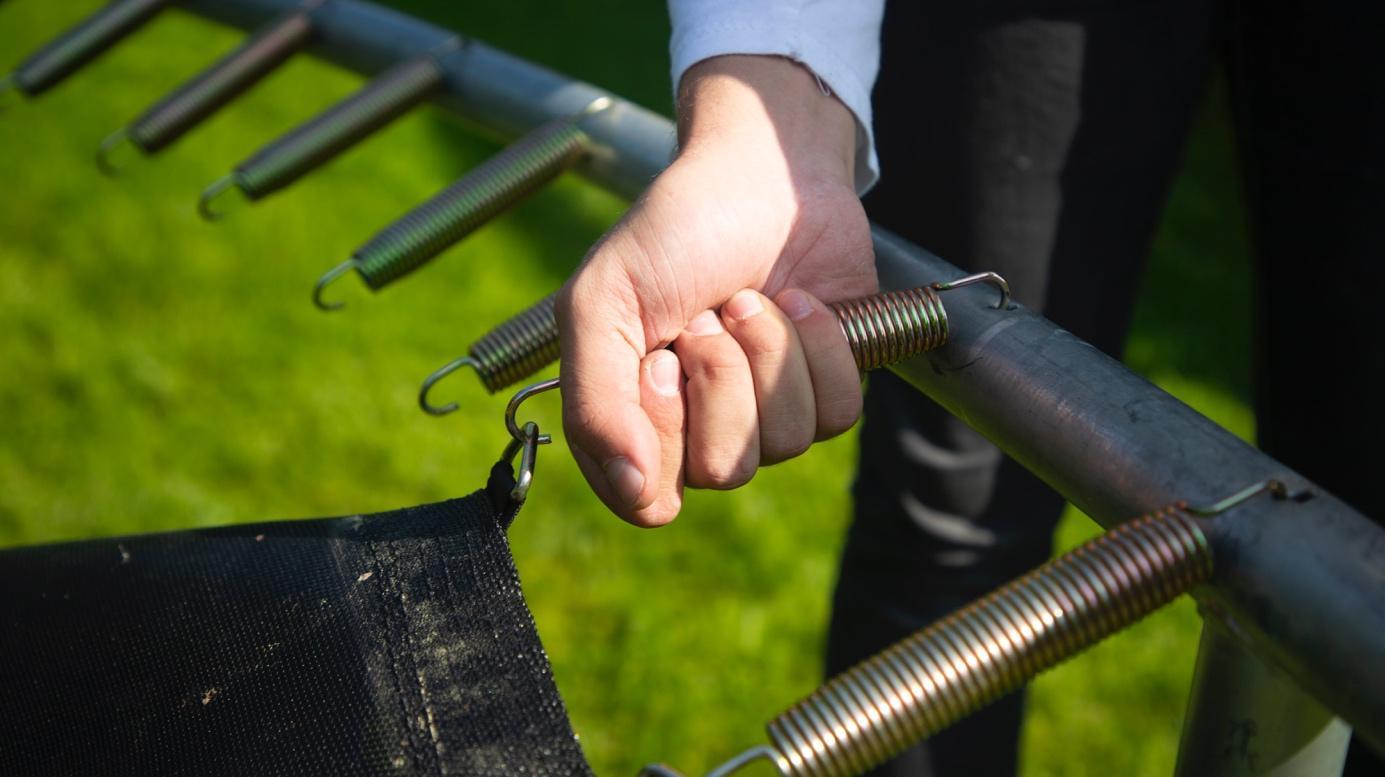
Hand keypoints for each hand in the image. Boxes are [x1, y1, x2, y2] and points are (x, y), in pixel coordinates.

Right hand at [556, 55, 876, 525]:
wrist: (760, 172)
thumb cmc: (672, 232)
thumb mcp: (602, 302)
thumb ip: (594, 402)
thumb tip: (634, 492)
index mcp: (633, 417)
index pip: (647, 496)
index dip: (662, 434)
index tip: (661, 359)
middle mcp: (700, 428)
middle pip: (725, 471)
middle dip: (722, 379)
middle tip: (708, 316)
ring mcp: (767, 414)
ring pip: (785, 443)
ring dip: (769, 353)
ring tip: (750, 299)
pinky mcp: (826, 389)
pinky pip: (837, 414)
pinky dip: (819, 347)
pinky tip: (797, 303)